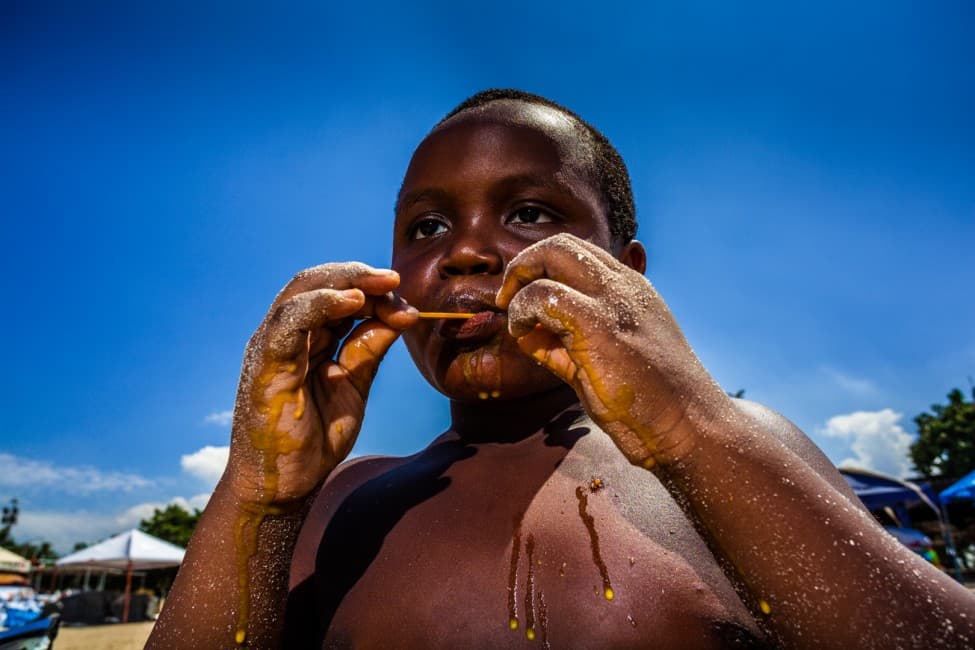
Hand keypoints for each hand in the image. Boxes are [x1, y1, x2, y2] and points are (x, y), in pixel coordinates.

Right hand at [226, 263, 416, 505]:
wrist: (283, 488)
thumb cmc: (312, 441)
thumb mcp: (352, 387)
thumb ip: (370, 350)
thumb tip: (403, 315)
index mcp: (306, 339)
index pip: (336, 296)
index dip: (372, 291)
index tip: (406, 304)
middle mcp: (286, 336)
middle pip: (317, 283)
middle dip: (359, 275)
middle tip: (395, 279)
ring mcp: (272, 347)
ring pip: (301, 292)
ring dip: (344, 281)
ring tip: (379, 284)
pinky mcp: (265, 365)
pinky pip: (289, 322)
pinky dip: (320, 304)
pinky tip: (351, 301)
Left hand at [496, 234, 726, 468]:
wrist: (690, 428)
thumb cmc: (650, 404)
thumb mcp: (603, 363)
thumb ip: (564, 344)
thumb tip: (527, 334)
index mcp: (631, 291)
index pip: (578, 254)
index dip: (542, 270)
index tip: (525, 303)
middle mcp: (624, 286)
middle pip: (561, 242)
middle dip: (523, 264)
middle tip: (508, 299)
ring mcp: (614, 302)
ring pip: (552, 254)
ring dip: (520, 283)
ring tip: (516, 320)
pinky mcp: (600, 326)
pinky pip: (544, 295)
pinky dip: (523, 310)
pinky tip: (524, 336)